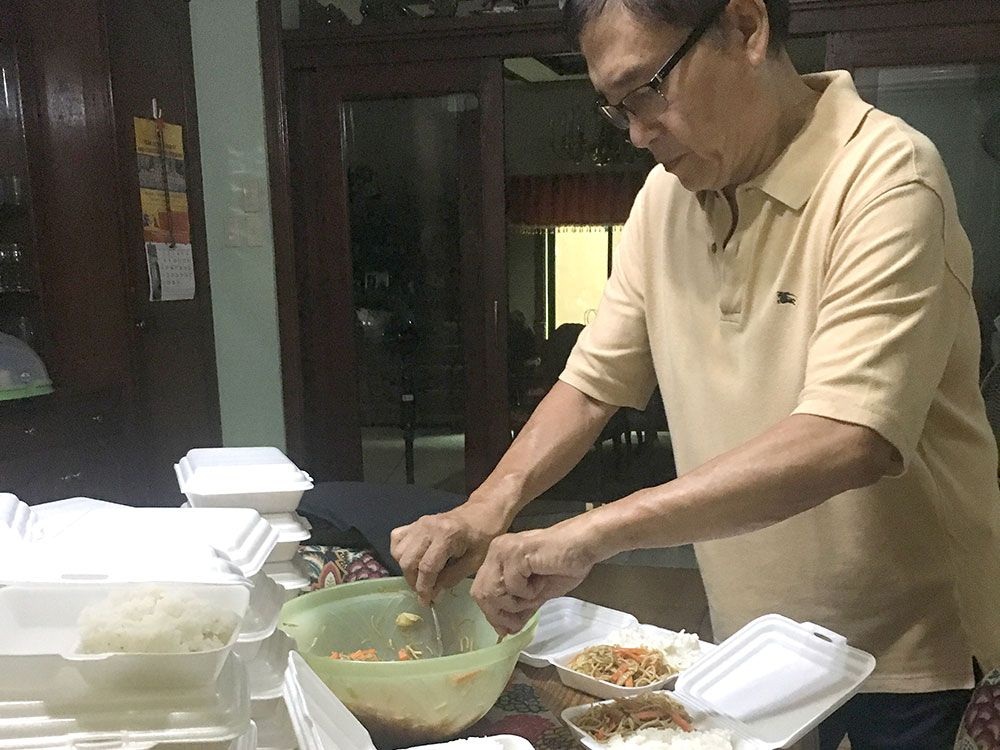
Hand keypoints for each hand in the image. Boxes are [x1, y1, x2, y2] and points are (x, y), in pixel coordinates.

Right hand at [390, 502, 505, 604]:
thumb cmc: (483, 537)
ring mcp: (419, 523)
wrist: (482, 513)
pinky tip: (413, 561)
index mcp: (446, 536)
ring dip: (407, 570)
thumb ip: (452, 578)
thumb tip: (433, 594)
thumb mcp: (474, 562)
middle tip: (426, 593)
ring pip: (399, 552)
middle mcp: (428, 527)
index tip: (427, 602)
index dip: (425, 588)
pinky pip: (397, 539)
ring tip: (421, 578)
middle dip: (414, 582)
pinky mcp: (415, 523)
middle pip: (408, 561)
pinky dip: (401, 553)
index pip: (426, 568)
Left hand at [470, 523, 596, 634]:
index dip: (492, 613)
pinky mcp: (516, 553)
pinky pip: (513, 585)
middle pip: (481, 593)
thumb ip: (520, 608)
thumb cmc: (564, 565)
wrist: (583, 547)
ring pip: (493, 592)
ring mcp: (504, 550)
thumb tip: (507, 630)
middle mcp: (496, 551)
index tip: (506, 630)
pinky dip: (528, 592)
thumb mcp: (537, 594)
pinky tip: (541, 581)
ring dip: (516, 603)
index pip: (480, 591)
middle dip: (500, 613)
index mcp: (497, 557)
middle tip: (519, 622)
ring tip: (535, 594)